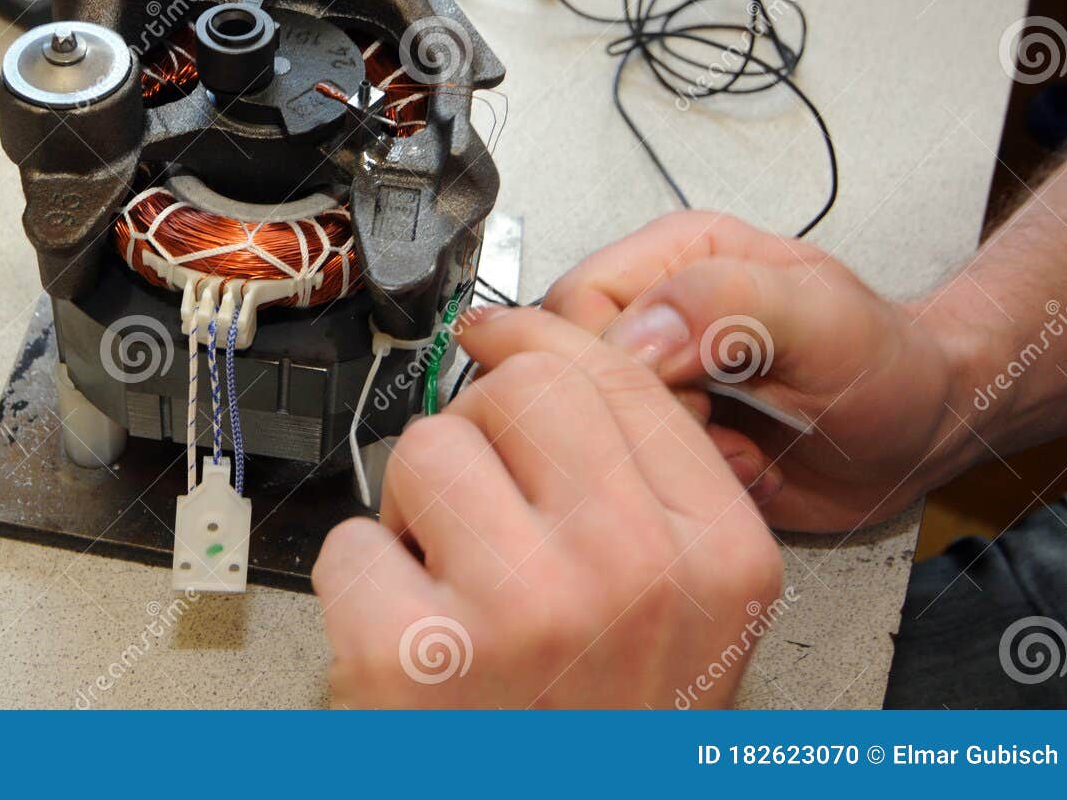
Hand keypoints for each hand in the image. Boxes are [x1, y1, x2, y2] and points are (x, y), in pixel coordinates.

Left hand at [312, 308, 783, 708]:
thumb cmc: (610, 728)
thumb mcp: (686, 609)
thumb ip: (641, 479)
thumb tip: (539, 350)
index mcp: (715, 554)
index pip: (613, 374)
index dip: (540, 341)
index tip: (504, 338)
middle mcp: (629, 573)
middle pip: (518, 390)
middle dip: (482, 435)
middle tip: (486, 510)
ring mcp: (519, 611)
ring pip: (425, 452)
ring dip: (418, 512)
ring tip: (454, 586)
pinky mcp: (411, 654)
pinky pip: (352, 543)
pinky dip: (361, 588)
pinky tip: (410, 641)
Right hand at [542, 211, 987, 531]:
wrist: (921, 432)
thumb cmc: (889, 365)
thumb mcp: (825, 321)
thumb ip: (730, 304)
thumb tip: (634, 333)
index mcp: (674, 258)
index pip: (574, 302)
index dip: (611, 359)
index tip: (684, 390)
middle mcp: (653, 311)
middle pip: (572, 367)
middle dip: (645, 412)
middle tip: (716, 422)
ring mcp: (656, 376)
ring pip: (594, 422)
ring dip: (666, 453)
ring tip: (737, 446)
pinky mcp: (666, 432)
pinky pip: (629, 466)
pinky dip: (681, 483)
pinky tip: (738, 467)